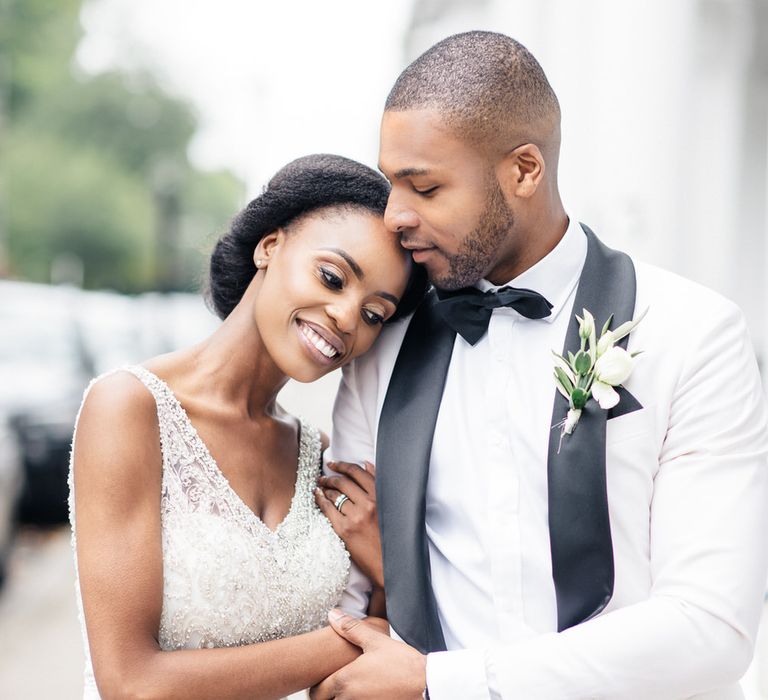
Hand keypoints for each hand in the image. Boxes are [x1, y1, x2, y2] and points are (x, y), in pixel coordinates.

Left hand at [310, 609, 425, 699]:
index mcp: (345, 680)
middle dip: (327, 697)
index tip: (322, 682)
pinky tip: (364, 696)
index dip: (317, 687)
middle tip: (333, 689)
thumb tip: (333, 615)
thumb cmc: (402, 663)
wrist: (426, 685)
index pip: (317, 692)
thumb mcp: (376, 641)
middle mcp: (349, 699)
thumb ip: (351, 628)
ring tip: (350, 691)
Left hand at [315, 461, 383, 588]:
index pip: (357, 472)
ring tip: (320, 487)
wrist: (388, 562)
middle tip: (323, 478)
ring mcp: (355, 516)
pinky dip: (319, 499)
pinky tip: (316, 496)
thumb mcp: (389, 504)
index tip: (334, 464)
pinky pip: (327, 509)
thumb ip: (377, 482)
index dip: (342, 465)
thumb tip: (366, 463)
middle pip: (343, 482)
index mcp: (380, 495)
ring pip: (334, 494)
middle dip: (330, 477)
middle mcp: (368, 503)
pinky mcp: (344, 530)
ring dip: (324, 488)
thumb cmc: (389, 534)